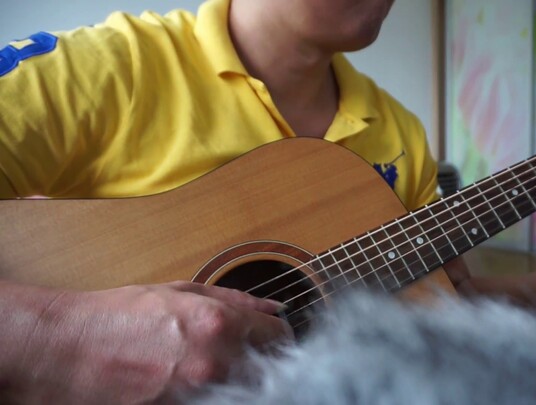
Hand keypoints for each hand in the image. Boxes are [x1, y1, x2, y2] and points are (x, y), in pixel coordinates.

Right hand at [11, 281, 289, 403]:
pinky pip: (218, 401)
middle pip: (269, 368)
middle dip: (260, 358)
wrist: (68, 353)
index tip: (269, 334)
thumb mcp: (180, 293)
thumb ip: (235, 299)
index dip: (275, 333)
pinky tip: (194, 381)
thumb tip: (273, 307)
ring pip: (247, 390)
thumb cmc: (120, 317)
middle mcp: (215, 364)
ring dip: (239, 378)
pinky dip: (215, 392)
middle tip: (239, 351)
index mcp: (218, 325)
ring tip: (207, 365)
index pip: (278, 334)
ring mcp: (199, 396)